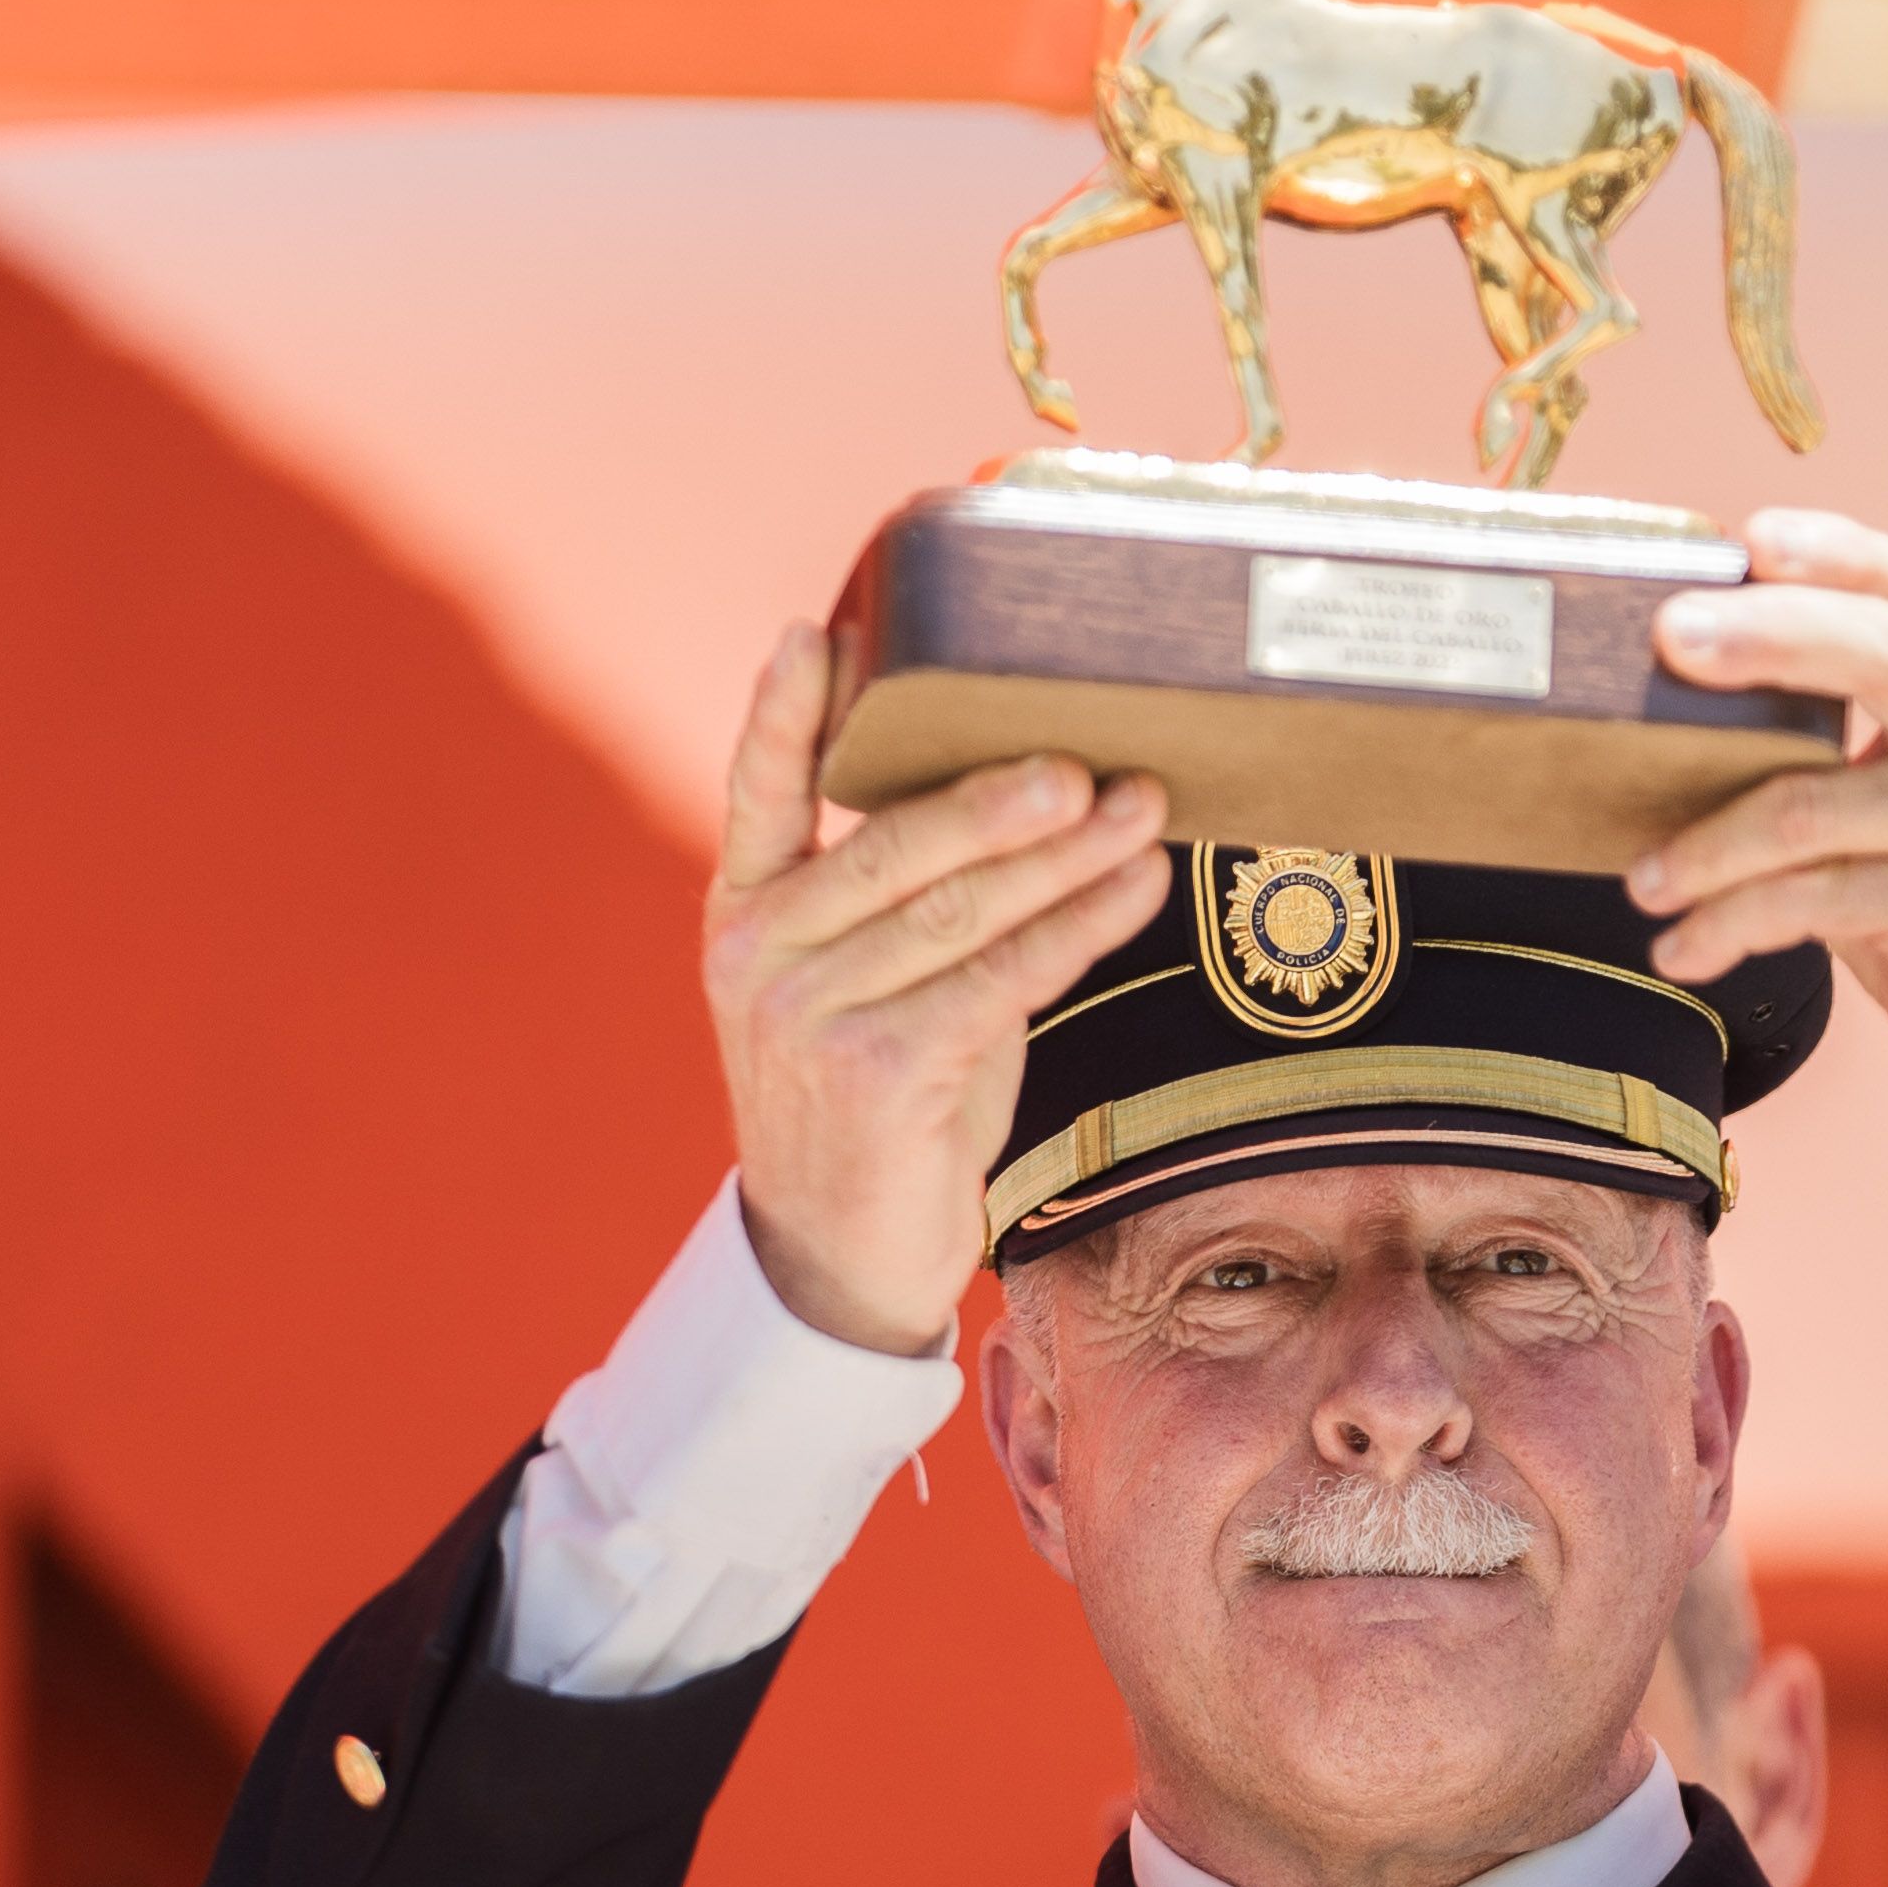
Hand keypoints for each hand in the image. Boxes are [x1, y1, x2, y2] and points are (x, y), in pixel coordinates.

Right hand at [705, 627, 1175, 1355]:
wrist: (840, 1253)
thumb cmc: (876, 1095)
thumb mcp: (863, 984)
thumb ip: (906, 900)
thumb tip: (1037, 797)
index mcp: (742, 911)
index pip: (758, 791)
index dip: (787, 712)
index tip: (815, 633)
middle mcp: (759, 952)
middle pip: (896, 845)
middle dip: (1001, 795)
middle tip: (1088, 757)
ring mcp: (809, 1013)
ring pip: (962, 909)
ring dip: (1069, 856)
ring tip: (1145, 808)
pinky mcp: (878, 1071)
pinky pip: (1002, 978)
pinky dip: (1080, 928)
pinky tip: (1135, 891)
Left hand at [1631, 512, 1887, 1128]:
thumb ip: (1845, 741)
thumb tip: (1677, 706)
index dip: (1837, 551)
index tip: (1752, 536)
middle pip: (1881, 651)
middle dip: (1766, 634)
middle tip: (1671, 637)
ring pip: (1811, 804)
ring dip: (1706, 846)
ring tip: (1644, 880)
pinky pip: (1813, 900)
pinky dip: (1729, 926)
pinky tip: (1685, 948)